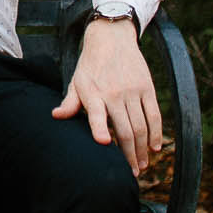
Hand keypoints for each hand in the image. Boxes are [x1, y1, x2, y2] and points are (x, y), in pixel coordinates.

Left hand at [53, 17, 163, 176]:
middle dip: (129, 155)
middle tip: (131, 173)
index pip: (96, 113)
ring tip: (142, 165)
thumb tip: (56, 116)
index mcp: (93, 93)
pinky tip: (154, 148)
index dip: (100, 128)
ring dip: (143, 149)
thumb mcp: (76, 81)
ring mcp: (132, 91)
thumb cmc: (90, 64)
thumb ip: (69, 102)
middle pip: (125, 129)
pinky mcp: (147, 88)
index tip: (103, 143)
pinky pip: (154, 115)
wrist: (112, 38)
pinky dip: (156, 134)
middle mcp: (114, 93)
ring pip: (141, 126)